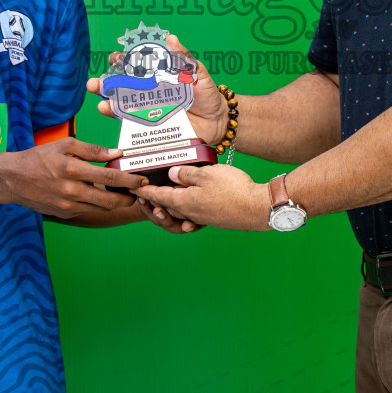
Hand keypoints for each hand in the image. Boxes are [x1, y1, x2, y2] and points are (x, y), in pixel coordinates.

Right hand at [0, 138, 146, 217]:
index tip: (143, 179)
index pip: (109, 177)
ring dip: (116, 202)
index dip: (129, 180)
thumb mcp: (65, 145)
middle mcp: (71, 191)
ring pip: (101, 208)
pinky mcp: (64, 214)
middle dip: (128, 197)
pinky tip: (103, 194)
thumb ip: (92, 150)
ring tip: (125, 192)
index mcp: (72, 169)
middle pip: (110, 200)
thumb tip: (116, 152)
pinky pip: (88, 210)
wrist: (13, 179)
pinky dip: (99, 204)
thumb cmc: (40, 157)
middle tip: (139, 191)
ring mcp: (67, 206)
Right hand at [86, 33, 228, 144]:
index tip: (114, 59)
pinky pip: (132, 121)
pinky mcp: (151, 125)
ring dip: (107, 100)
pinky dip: (118, 117)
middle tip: (95, 83)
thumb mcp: (198, 73)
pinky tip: (109, 111)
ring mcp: (148, 108)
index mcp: (158, 74)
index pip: (136, 64)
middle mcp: (149, 90)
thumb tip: (171, 38)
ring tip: (98, 100)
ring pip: (122, 103)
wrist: (217, 121)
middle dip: (106, 82)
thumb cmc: (207, 94)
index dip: (122, 61)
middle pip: (122, 85)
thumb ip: (184, 58)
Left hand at [133, 163, 269, 230]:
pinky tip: (191, 199)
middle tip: (145, 191)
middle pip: (167, 205)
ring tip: (165, 195)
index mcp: (185, 201)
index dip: (146, 191)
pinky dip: (186, 206)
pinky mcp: (214, 218)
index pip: (159, 195)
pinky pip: (193, 212)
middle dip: (155, 199)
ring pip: (180, 210)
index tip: (134, 188)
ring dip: (170, 204)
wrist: (257, 209)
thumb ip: (187, 174)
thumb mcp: (207, 174)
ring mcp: (203, 217)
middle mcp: (191, 212)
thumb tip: (171, 174)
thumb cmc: (233, 190)